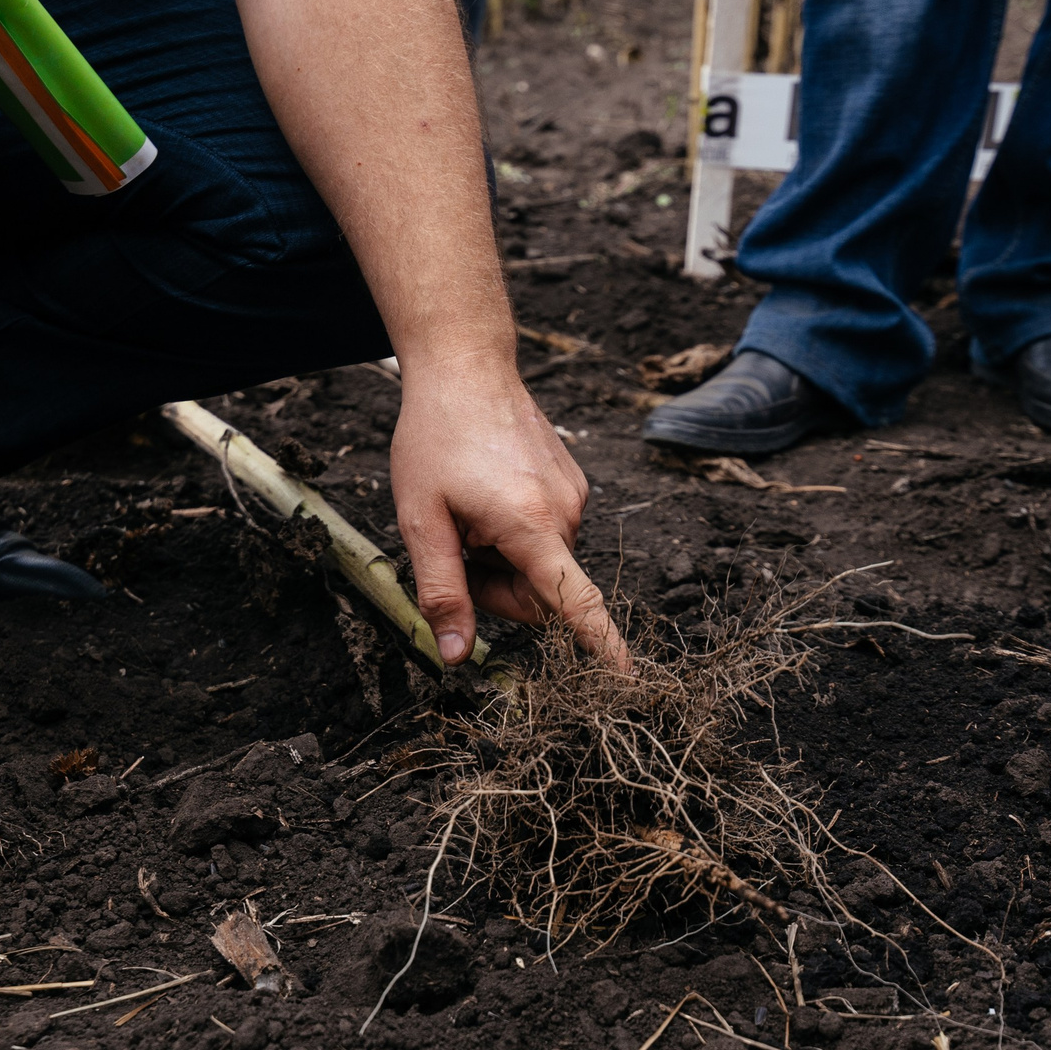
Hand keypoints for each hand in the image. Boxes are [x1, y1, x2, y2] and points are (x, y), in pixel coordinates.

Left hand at [387, 358, 629, 671]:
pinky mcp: (571, 483)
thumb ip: (441, 591)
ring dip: (501, 559)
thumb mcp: (421, 521)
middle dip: (496, 591)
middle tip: (455, 549)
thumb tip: (455, 655)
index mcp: (532, 526)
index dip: (602, 648)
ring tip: (468, 514)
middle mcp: (566, 513)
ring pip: (540, 566)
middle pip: (540, 595)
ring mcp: (573, 496)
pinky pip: (545, 535)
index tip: (629, 683)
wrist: (465, 366)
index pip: (577, 603)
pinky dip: (514, 533)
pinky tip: (486, 496)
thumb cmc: (436, 438)